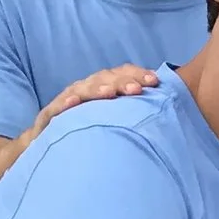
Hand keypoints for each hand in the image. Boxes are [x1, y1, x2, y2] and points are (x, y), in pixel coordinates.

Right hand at [26, 63, 159, 143]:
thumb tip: (168, 108)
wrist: (51, 143)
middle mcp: (87, 89)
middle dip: (122, 81)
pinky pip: (57, 108)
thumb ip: (136, 110)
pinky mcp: (50, 114)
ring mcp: (68, 99)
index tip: (155, 81)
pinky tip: (73, 102)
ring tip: (109, 92)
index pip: (122, 74)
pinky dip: (65, 103)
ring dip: (97, 88)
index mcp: (105, 88)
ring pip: (84, 89)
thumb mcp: (116, 118)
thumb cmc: (92, 129)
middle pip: (105, 78)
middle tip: (137, 89)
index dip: (137, 75)